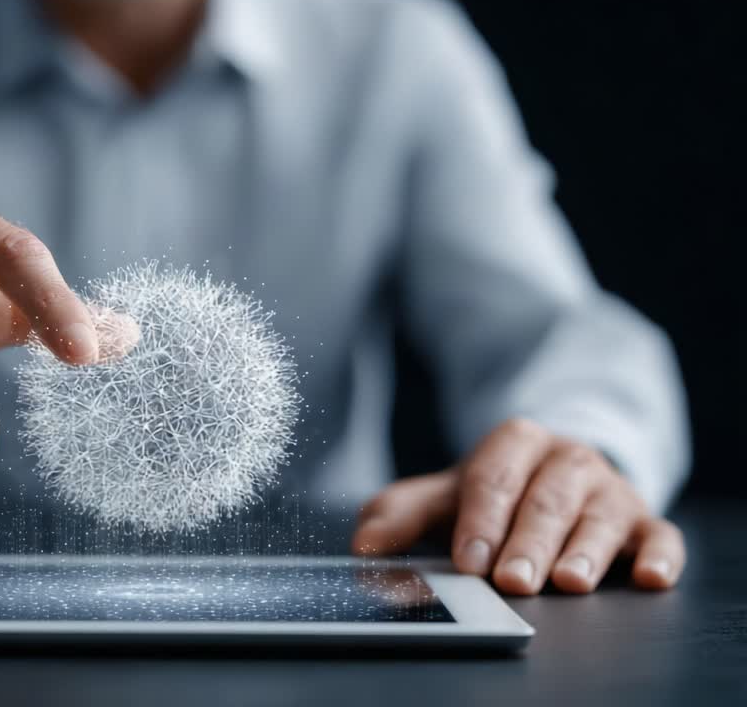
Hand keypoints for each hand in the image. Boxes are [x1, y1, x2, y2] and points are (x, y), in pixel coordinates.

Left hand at [351, 418, 684, 593]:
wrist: (556, 472)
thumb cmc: (495, 493)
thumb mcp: (446, 495)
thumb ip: (402, 515)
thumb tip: (364, 545)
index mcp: (515, 443)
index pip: (494, 478)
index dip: (481, 519)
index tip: (468, 559)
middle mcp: (567, 459)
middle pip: (546, 500)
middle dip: (528, 543)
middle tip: (513, 581)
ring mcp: (610, 489)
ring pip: (600, 517)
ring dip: (585, 551)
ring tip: (569, 582)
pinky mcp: (645, 520)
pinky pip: (660, 534)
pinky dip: (661, 556)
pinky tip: (651, 577)